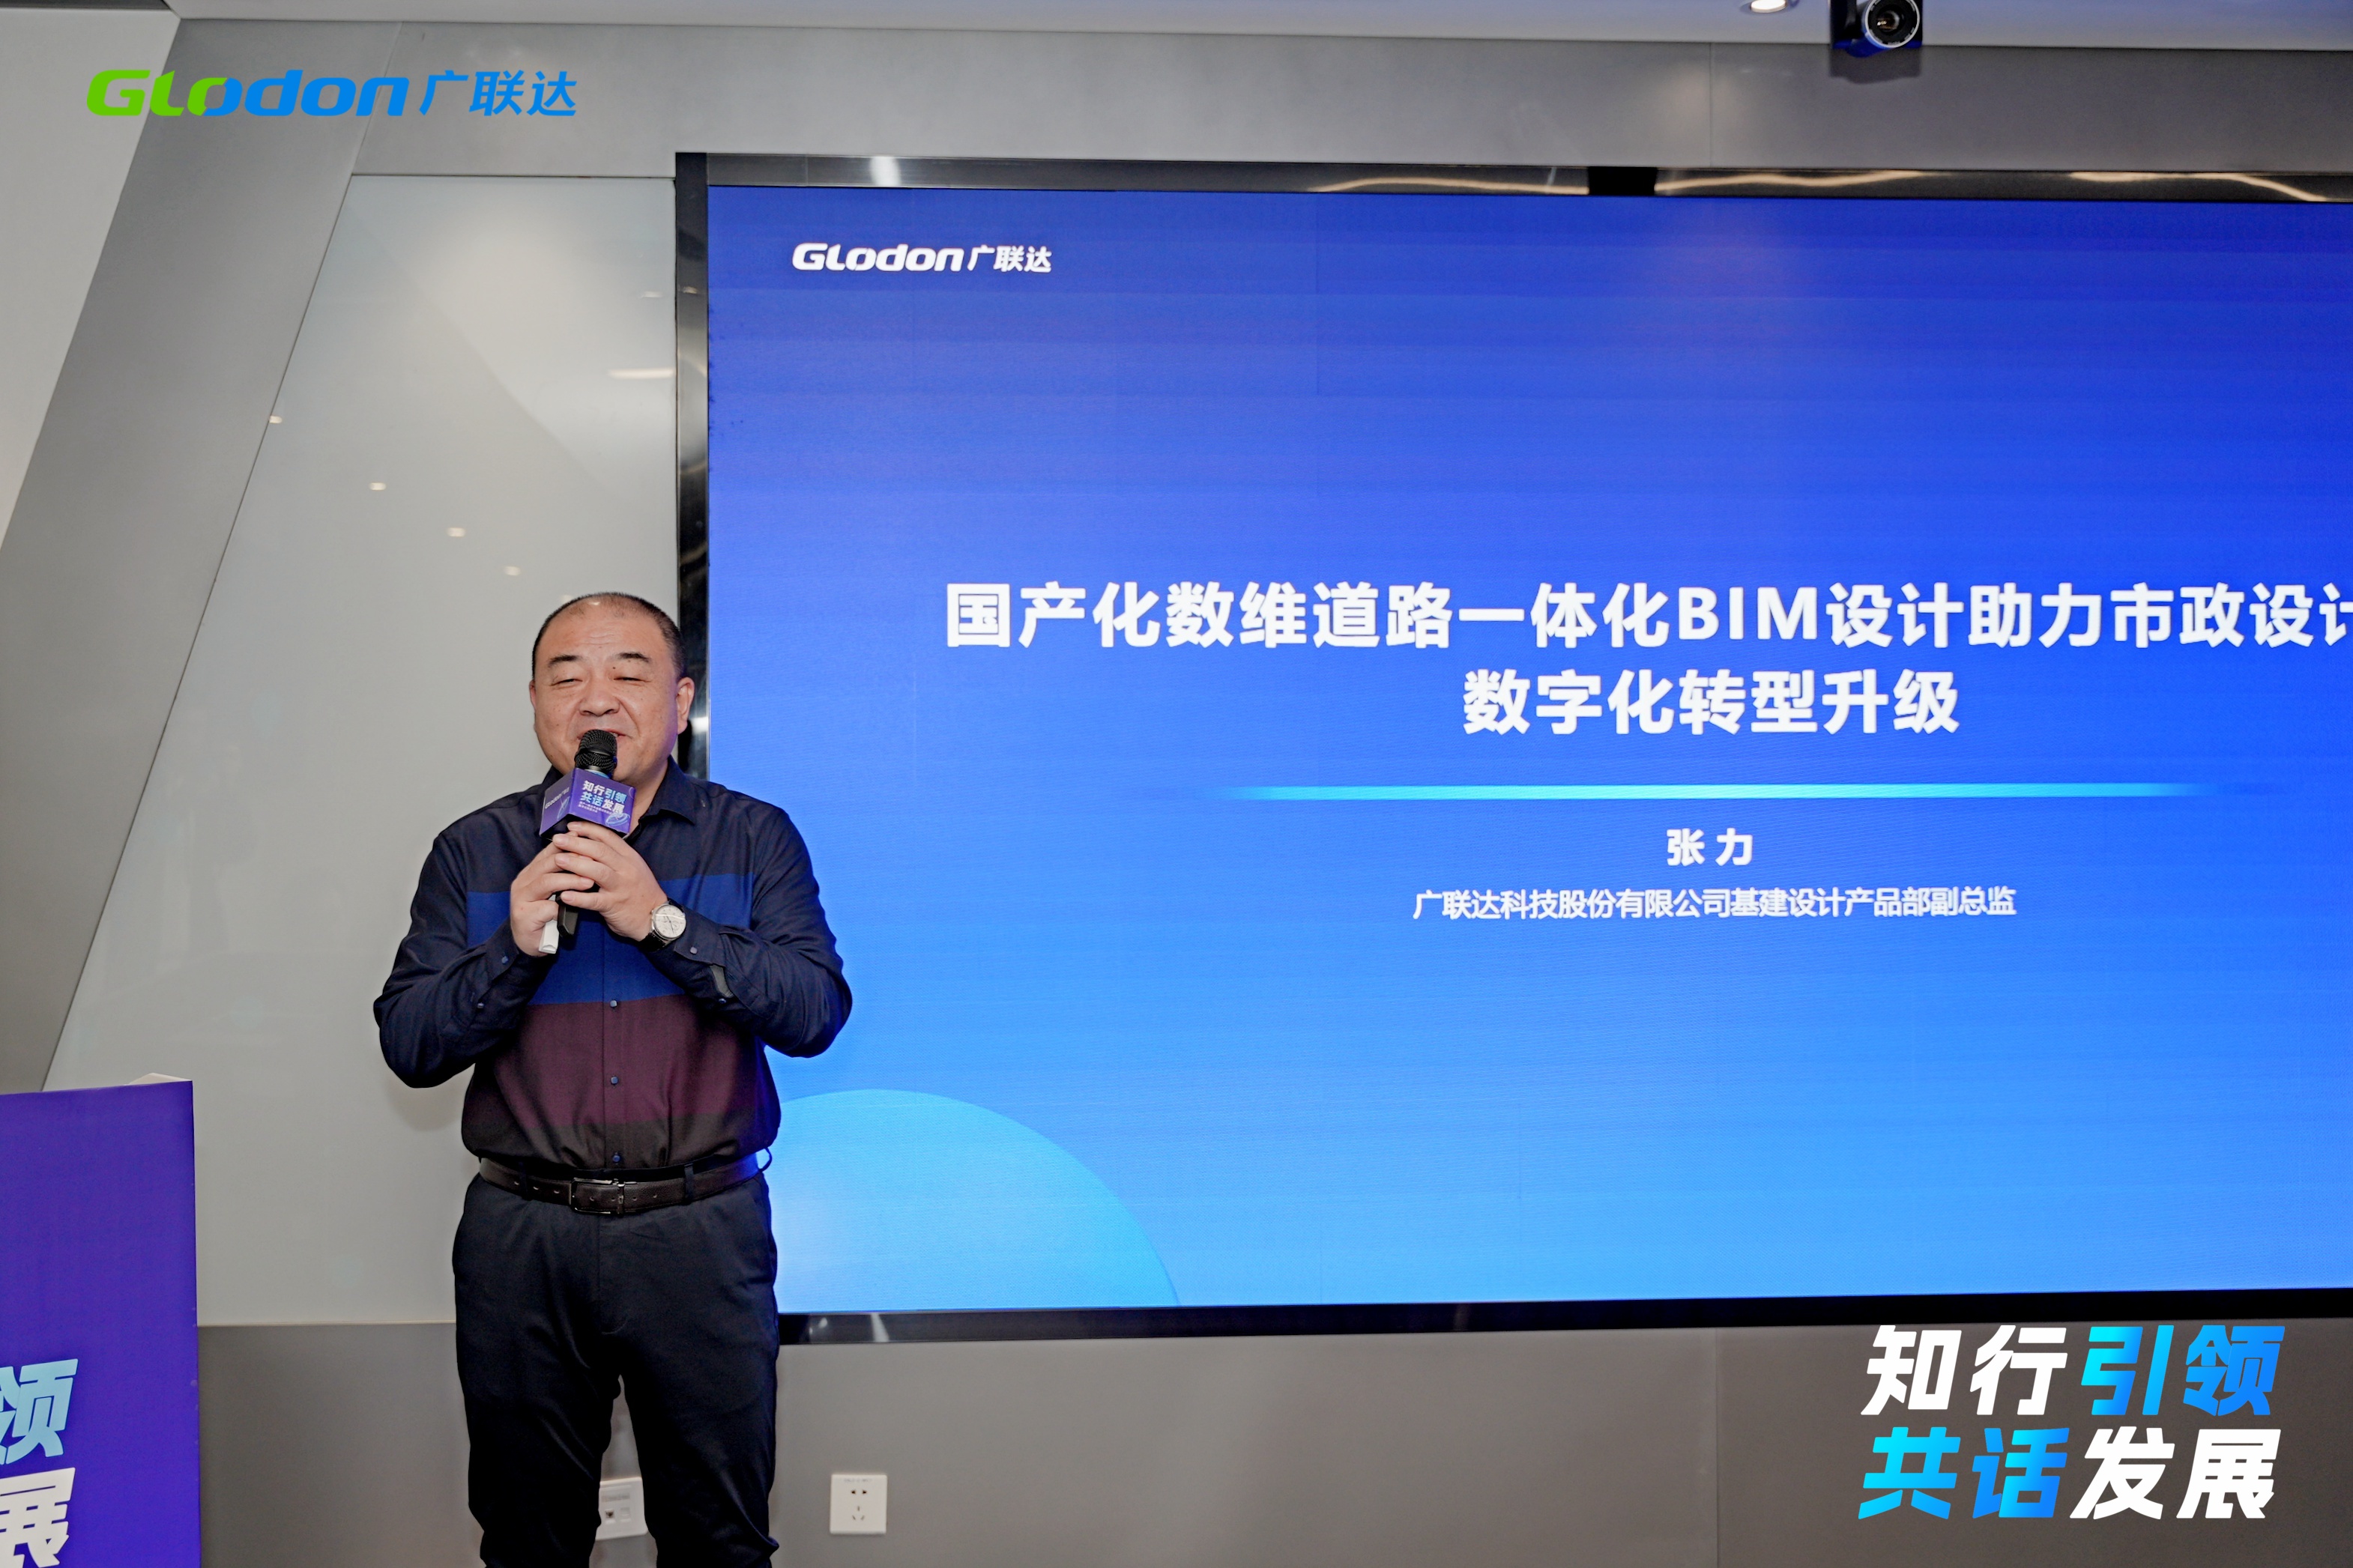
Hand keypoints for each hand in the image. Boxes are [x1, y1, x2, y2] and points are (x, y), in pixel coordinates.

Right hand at [509, 841, 593, 952]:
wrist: (530, 942)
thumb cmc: (545, 915)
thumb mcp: (554, 891)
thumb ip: (562, 875)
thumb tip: (585, 855)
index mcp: (530, 873)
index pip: (548, 853)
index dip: (566, 845)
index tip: (583, 839)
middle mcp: (523, 882)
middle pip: (547, 864)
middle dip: (572, 860)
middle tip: (592, 861)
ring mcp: (521, 898)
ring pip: (546, 882)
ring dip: (569, 881)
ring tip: (588, 882)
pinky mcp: (524, 916)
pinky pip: (545, 907)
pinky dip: (561, 906)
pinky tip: (573, 904)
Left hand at [548, 821, 667, 942]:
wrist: (656, 918)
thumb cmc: (640, 893)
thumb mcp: (633, 868)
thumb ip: (615, 857)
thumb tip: (590, 845)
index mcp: (629, 857)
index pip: (608, 837)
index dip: (588, 829)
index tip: (572, 826)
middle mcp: (626, 869)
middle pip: (600, 851)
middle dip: (577, 843)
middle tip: (558, 839)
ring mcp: (621, 887)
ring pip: (597, 871)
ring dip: (576, 864)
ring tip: (558, 859)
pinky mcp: (614, 905)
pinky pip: (594, 900)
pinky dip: (579, 898)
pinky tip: (564, 895)